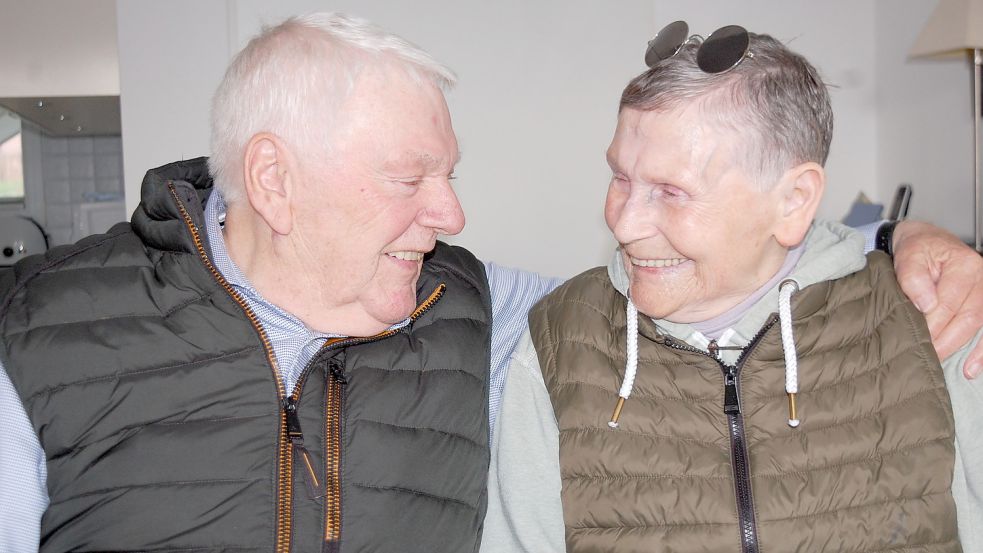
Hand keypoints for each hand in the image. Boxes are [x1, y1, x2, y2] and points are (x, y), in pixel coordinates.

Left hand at [892, 220, 982, 377]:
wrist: (927, 242)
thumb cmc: (918, 250)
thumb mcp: (909, 256)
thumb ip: (913, 277)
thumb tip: (926, 304)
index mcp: (965, 265)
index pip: (949, 302)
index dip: (933, 324)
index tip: (916, 340)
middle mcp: (982, 278)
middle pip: (969, 317)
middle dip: (948, 341)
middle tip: (929, 358)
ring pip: (981, 324)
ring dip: (973, 351)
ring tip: (962, 371)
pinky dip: (982, 348)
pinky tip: (974, 366)